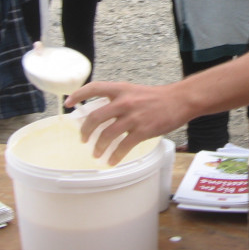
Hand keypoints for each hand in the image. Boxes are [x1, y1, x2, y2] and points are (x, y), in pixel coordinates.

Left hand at [64, 81, 189, 164]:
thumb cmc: (158, 97)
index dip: (78, 95)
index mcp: (121, 89)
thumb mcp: (135, 91)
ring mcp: (133, 117)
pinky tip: (112, 161)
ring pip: (106, 135)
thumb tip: (102, 111)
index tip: (68, 103)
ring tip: (96, 153)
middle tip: (83, 139)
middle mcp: (124, 102)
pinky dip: (115, 156)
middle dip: (85, 131)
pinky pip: (123, 146)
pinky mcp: (143, 131)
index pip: (94, 88)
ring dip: (98, 147)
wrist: (180, 100)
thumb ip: (119, 99)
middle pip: (95, 117)